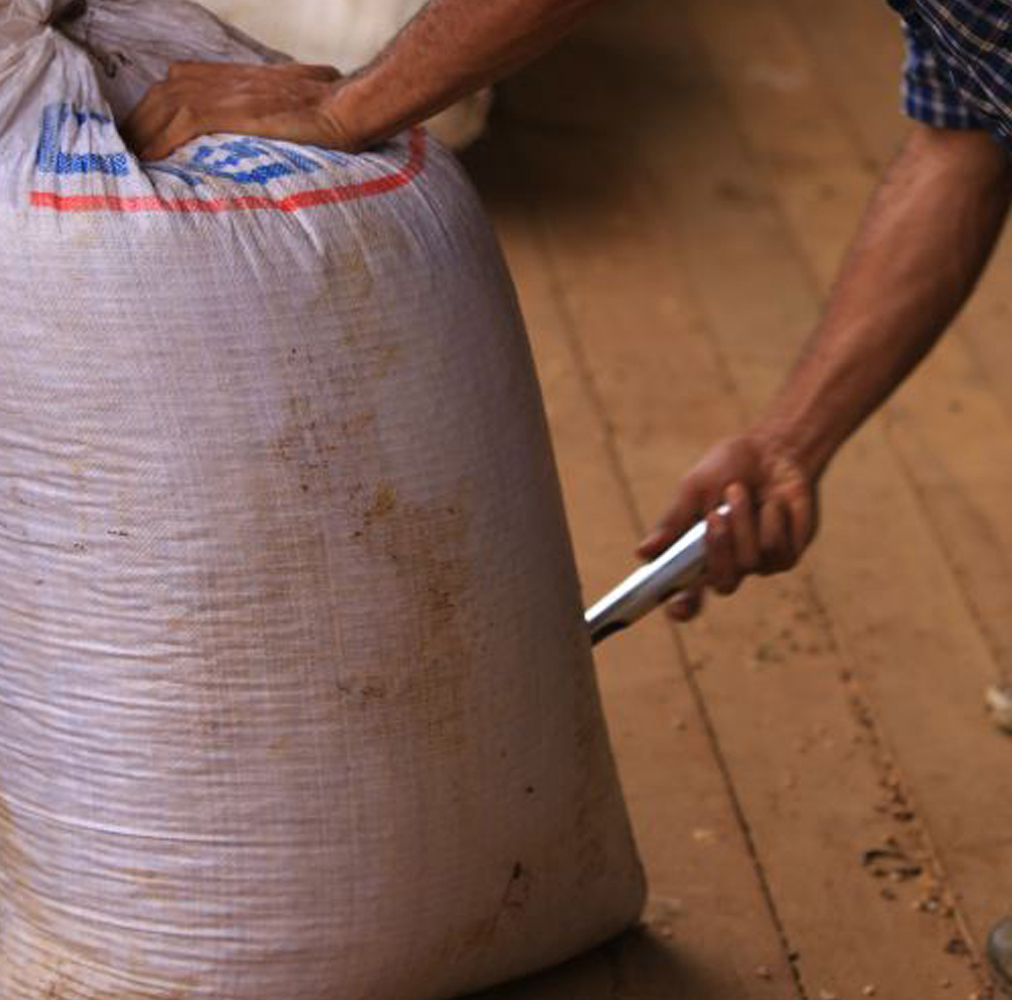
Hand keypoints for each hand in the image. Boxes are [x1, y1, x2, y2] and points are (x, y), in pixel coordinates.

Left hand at [123, 61, 355, 161]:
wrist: (344, 108)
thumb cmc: (328, 107)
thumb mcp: (292, 96)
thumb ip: (269, 105)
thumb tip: (272, 123)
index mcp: (232, 75)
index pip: (175, 84)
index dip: (154, 111)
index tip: (142, 134)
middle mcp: (221, 78)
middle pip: (160, 95)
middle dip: (138, 124)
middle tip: (124, 153)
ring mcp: (225, 92)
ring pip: (163, 107)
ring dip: (142, 134)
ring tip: (128, 160)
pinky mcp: (231, 109)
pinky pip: (182, 123)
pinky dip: (162, 141)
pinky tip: (150, 160)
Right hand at [638, 431, 818, 621]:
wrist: (773, 450)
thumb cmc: (727, 469)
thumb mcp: (693, 489)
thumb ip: (672, 522)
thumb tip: (643, 552)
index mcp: (696, 557)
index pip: (686, 596)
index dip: (681, 607)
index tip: (675, 603)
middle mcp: (727, 566)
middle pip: (722, 583)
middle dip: (718, 549)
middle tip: (713, 516)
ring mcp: (759, 564)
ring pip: (750, 562)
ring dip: (743, 520)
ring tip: (740, 489)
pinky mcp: (787, 556)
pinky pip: (776, 548)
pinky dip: (770, 518)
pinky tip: (772, 501)